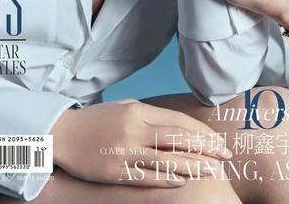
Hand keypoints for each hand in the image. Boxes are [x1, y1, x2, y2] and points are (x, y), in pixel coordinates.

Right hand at [51, 98, 231, 187]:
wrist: (63, 135)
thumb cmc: (98, 120)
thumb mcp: (126, 108)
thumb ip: (151, 115)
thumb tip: (180, 126)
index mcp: (138, 111)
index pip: (178, 121)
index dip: (201, 131)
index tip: (218, 140)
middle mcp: (134, 130)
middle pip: (177, 139)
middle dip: (205, 147)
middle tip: (225, 155)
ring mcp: (124, 152)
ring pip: (165, 160)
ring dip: (192, 166)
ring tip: (212, 170)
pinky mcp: (114, 172)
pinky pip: (145, 178)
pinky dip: (166, 180)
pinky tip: (182, 181)